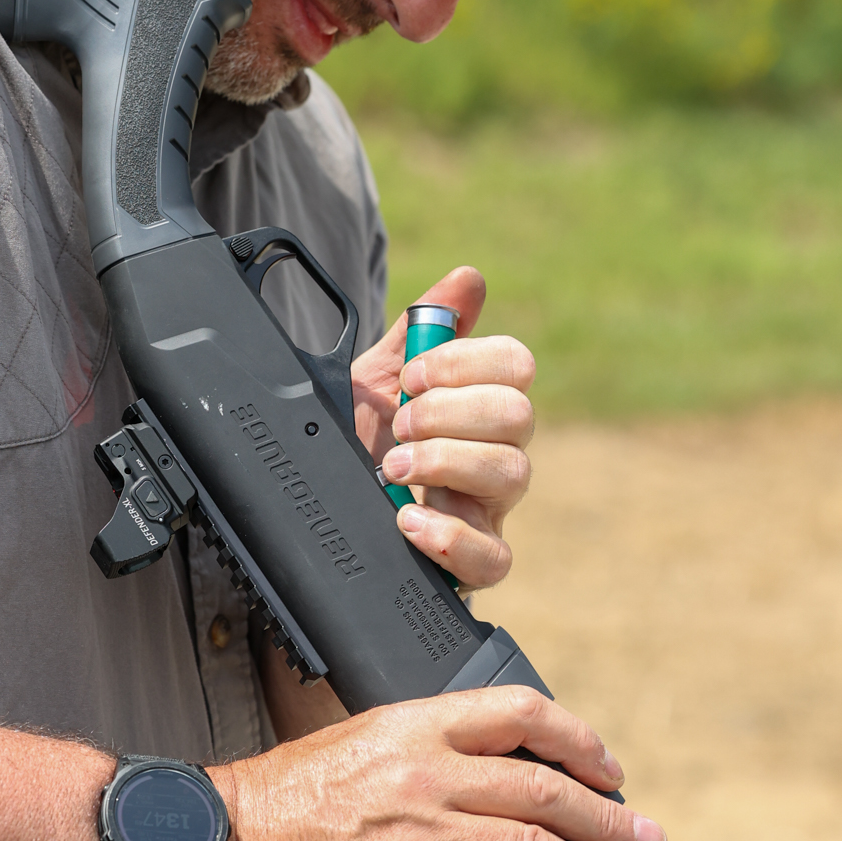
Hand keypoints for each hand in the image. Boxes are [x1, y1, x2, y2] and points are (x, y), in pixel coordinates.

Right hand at [194, 685, 665, 840]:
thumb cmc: (290, 795)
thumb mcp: (365, 740)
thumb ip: (431, 753)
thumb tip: (503, 781)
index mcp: (416, 724)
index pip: (520, 713)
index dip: (578, 739)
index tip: (608, 768)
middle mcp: (426, 773)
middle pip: (544, 789)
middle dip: (608, 818)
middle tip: (647, 840)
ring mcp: (420, 836)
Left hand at [350, 266, 533, 588]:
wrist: (322, 501)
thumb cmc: (361, 439)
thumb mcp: (374, 380)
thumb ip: (419, 331)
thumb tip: (468, 280)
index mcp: (482, 402)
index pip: (516, 365)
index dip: (465, 362)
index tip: (412, 375)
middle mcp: (498, 451)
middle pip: (519, 415)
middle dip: (449, 411)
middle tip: (398, 422)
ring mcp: (490, 508)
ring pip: (513, 474)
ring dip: (446, 461)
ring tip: (393, 467)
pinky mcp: (475, 560)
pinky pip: (496, 559)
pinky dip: (453, 537)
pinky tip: (410, 520)